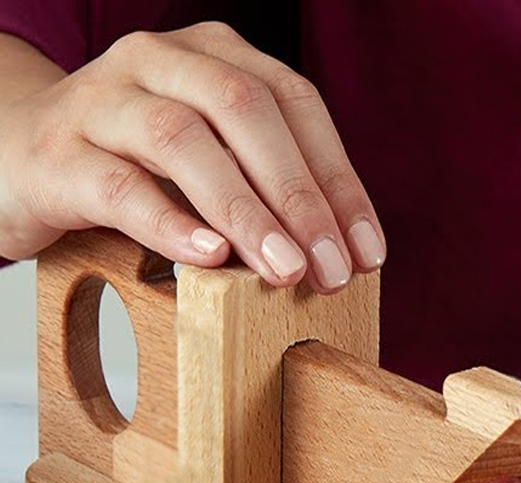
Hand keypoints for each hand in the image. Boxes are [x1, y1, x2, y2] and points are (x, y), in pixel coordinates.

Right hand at [0, 22, 384, 291]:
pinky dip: (170, 222)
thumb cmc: (136, 164)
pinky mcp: (60, 152)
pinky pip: (120, 183)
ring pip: (184, 141)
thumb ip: (267, 186)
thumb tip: (341, 251)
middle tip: (332, 269)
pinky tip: (208, 256)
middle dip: (299, 197)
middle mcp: (159, 61)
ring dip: (245, 212)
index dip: (338, 181)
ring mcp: (104, 100)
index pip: (294, 104)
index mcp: (212, 55)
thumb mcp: (214, 161)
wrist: (20, 155)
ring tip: (283, 270)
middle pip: (244, 110)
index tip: (367, 252)